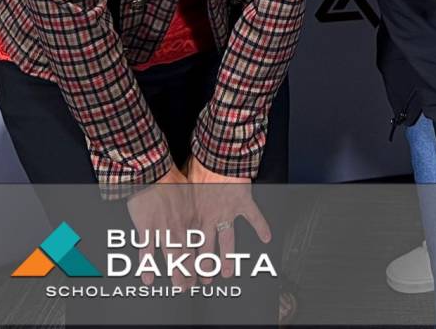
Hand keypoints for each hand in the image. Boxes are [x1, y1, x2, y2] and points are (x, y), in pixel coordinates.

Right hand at [127, 166, 191, 284]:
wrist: (153, 172)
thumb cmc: (170, 178)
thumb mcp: (189, 191)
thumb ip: (194, 204)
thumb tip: (199, 208)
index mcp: (191, 217)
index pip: (199, 243)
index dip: (202, 258)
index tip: (206, 269)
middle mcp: (180, 226)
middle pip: (188, 254)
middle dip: (192, 272)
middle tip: (193, 285)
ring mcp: (163, 229)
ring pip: (172, 257)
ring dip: (177, 274)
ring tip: (180, 287)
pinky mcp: (147, 229)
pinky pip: (147, 252)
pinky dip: (148, 266)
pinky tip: (149, 279)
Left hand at [187, 156, 270, 277]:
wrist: (217, 156)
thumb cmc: (198, 165)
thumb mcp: (182, 184)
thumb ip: (179, 197)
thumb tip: (168, 197)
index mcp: (193, 213)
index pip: (188, 242)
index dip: (185, 258)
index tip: (183, 271)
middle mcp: (208, 217)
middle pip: (206, 248)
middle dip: (205, 266)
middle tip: (205, 280)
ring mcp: (226, 212)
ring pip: (227, 240)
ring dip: (227, 258)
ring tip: (228, 272)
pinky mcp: (242, 203)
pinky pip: (254, 218)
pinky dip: (261, 227)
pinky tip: (266, 238)